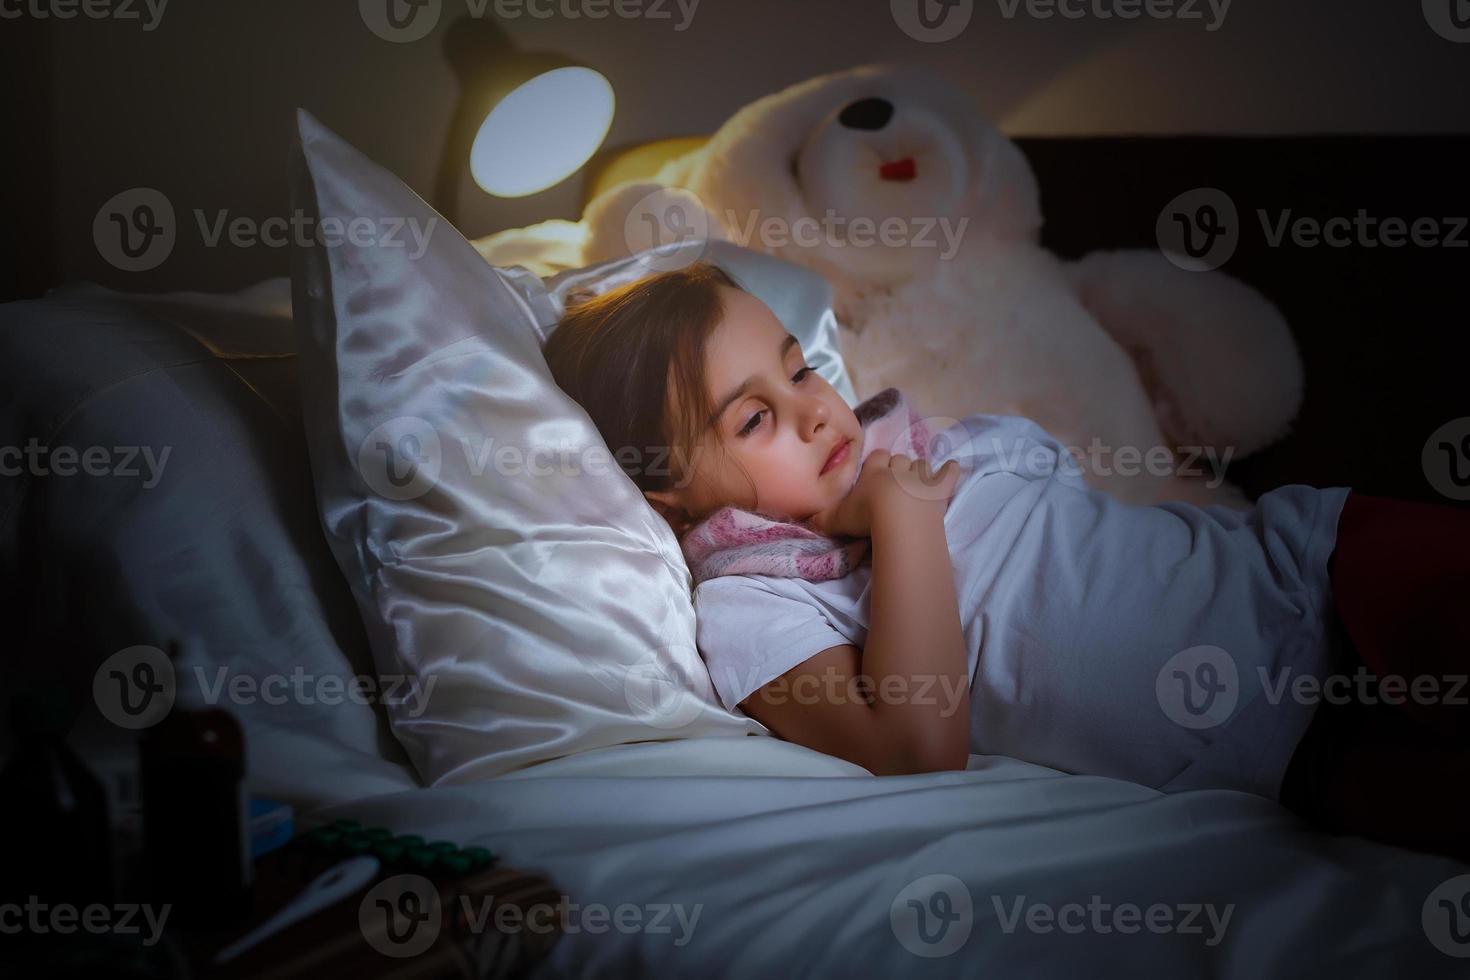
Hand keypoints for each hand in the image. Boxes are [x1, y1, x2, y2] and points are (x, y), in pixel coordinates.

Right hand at [807, 450, 960, 538]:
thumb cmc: (865, 516)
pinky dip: (950, 471)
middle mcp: (898, 469)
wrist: (898, 521)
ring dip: (920, 471)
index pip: (876, 457)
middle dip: (898, 467)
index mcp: (874, 471)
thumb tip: (807, 519)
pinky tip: (950, 470)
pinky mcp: (940, 489)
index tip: (875, 474)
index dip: (877, 464)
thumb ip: (822, 518)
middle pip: (900, 458)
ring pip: (922, 464)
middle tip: (894, 482)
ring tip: (916, 482)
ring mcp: (921, 478)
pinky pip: (949, 472)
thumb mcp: (836, 519)